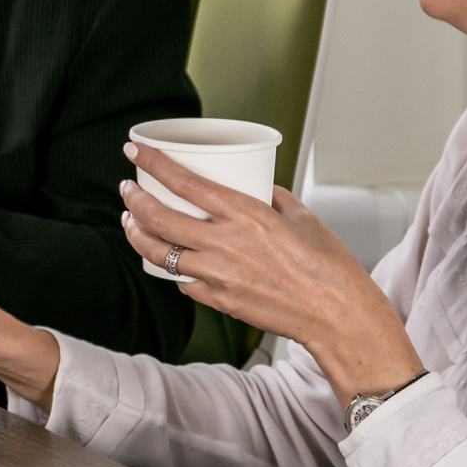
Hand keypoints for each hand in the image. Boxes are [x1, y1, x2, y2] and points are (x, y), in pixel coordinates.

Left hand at [118, 145, 421, 409]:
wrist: (340, 318)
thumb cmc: (330, 269)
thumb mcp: (303, 217)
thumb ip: (271, 198)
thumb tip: (253, 187)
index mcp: (248, 216)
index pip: (186, 182)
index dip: (153, 163)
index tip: (135, 148)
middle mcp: (226, 244)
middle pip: (159, 217)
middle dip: (134, 199)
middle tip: (126, 188)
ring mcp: (219, 275)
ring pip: (159, 252)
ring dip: (138, 233)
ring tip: (131, 221)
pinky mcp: (219, 301)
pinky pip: (181, 281)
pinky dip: (170, 268)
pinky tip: (167, 259)